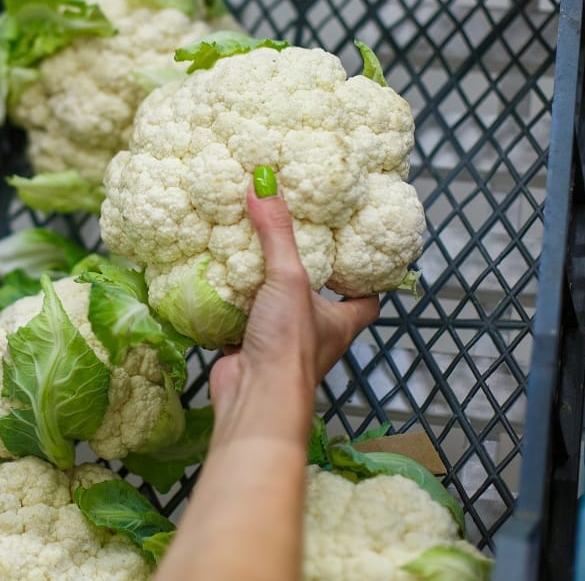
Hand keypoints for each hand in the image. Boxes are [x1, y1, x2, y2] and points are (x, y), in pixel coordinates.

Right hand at [209, 183, 380, 444]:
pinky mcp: (249, 353)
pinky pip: (241, 322)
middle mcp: (316, 335)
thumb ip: (276, 233)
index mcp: (341, 321)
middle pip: (320, 302)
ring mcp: (281, 347)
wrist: (256, 399)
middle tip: (291, 242)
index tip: (354, 250)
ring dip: (264, 290)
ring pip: (277, 312)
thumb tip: (263, 184)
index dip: (365, 276)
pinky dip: (231, 305)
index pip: (367, 298)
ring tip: (249, 254)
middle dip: (307, 277)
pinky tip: (217, 282)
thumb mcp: (289, 278)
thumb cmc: (290, 346)